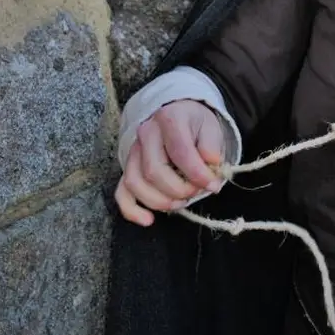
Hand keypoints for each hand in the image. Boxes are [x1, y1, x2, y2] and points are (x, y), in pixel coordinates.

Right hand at [115, 100, 226, 226]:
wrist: (178, 114)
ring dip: (160, 201)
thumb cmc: (195, 125)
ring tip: (181, 202)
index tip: (213, 185)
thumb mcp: (211, 127)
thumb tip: (212, 162)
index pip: (180, 152)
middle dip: (179, 190)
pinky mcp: (129, 167)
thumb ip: (212, 145)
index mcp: (169, 119)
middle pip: (154, 171)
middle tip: (197, 192)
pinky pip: (122, 192)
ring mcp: (134, 151)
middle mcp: (146, 133)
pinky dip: (131, 210)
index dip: (198, 174)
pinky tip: (148, 220)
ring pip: (136, 183)